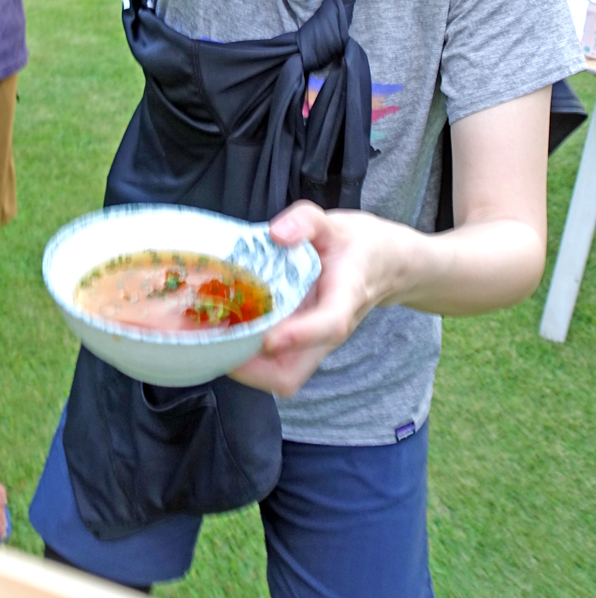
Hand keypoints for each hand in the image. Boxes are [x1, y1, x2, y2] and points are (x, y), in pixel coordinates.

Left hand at [229, 201, 405, 397]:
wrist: (385, 266)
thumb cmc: (357, 245)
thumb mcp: (334, 223)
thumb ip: (306, 222)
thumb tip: (276, 233)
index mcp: (344, 298)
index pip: (329, 325)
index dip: (299, 335)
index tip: (269, 339)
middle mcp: (327, 331)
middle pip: (293, 373)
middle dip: (252, 370)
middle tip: (216, 340)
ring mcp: (312, 343)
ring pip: (280, 376)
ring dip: (244, 366)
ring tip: (212, 337)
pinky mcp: (301, 344)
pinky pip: (274, 363)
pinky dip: (247, 356)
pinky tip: (225, 330)